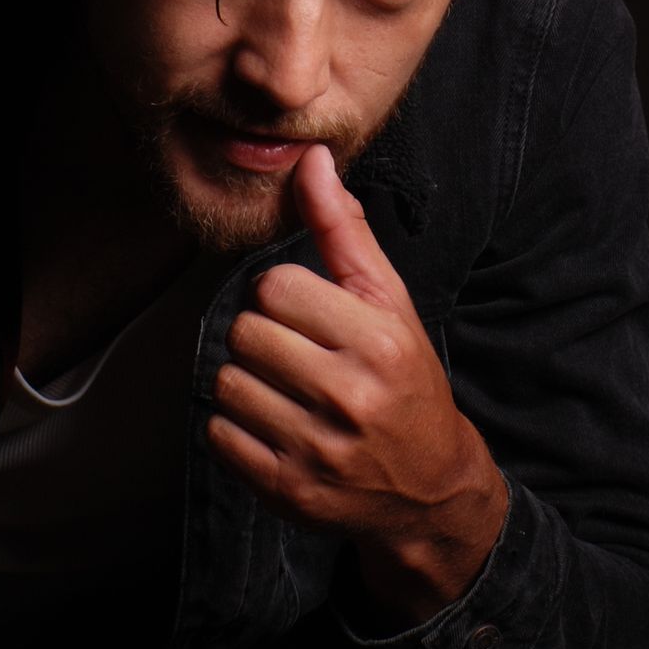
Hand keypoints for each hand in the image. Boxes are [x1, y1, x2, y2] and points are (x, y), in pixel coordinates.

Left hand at [208, 142, 506, 620]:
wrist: (429, 486)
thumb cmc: (404, 380)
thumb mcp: (389, 302)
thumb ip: (344, 230)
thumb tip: (312, 159)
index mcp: (378, 341)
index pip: (275, 286)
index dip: (285, 297)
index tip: (310, 316)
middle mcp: (350, 396)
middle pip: (245, 333)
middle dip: (263, 338)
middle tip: (296, 356)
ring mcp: (317, 449)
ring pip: (226, 383)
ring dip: (246, 382)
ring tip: (286, 392)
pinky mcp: (288, 490)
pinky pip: (219, 435)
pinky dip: (235, 429)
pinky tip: (275, 427)